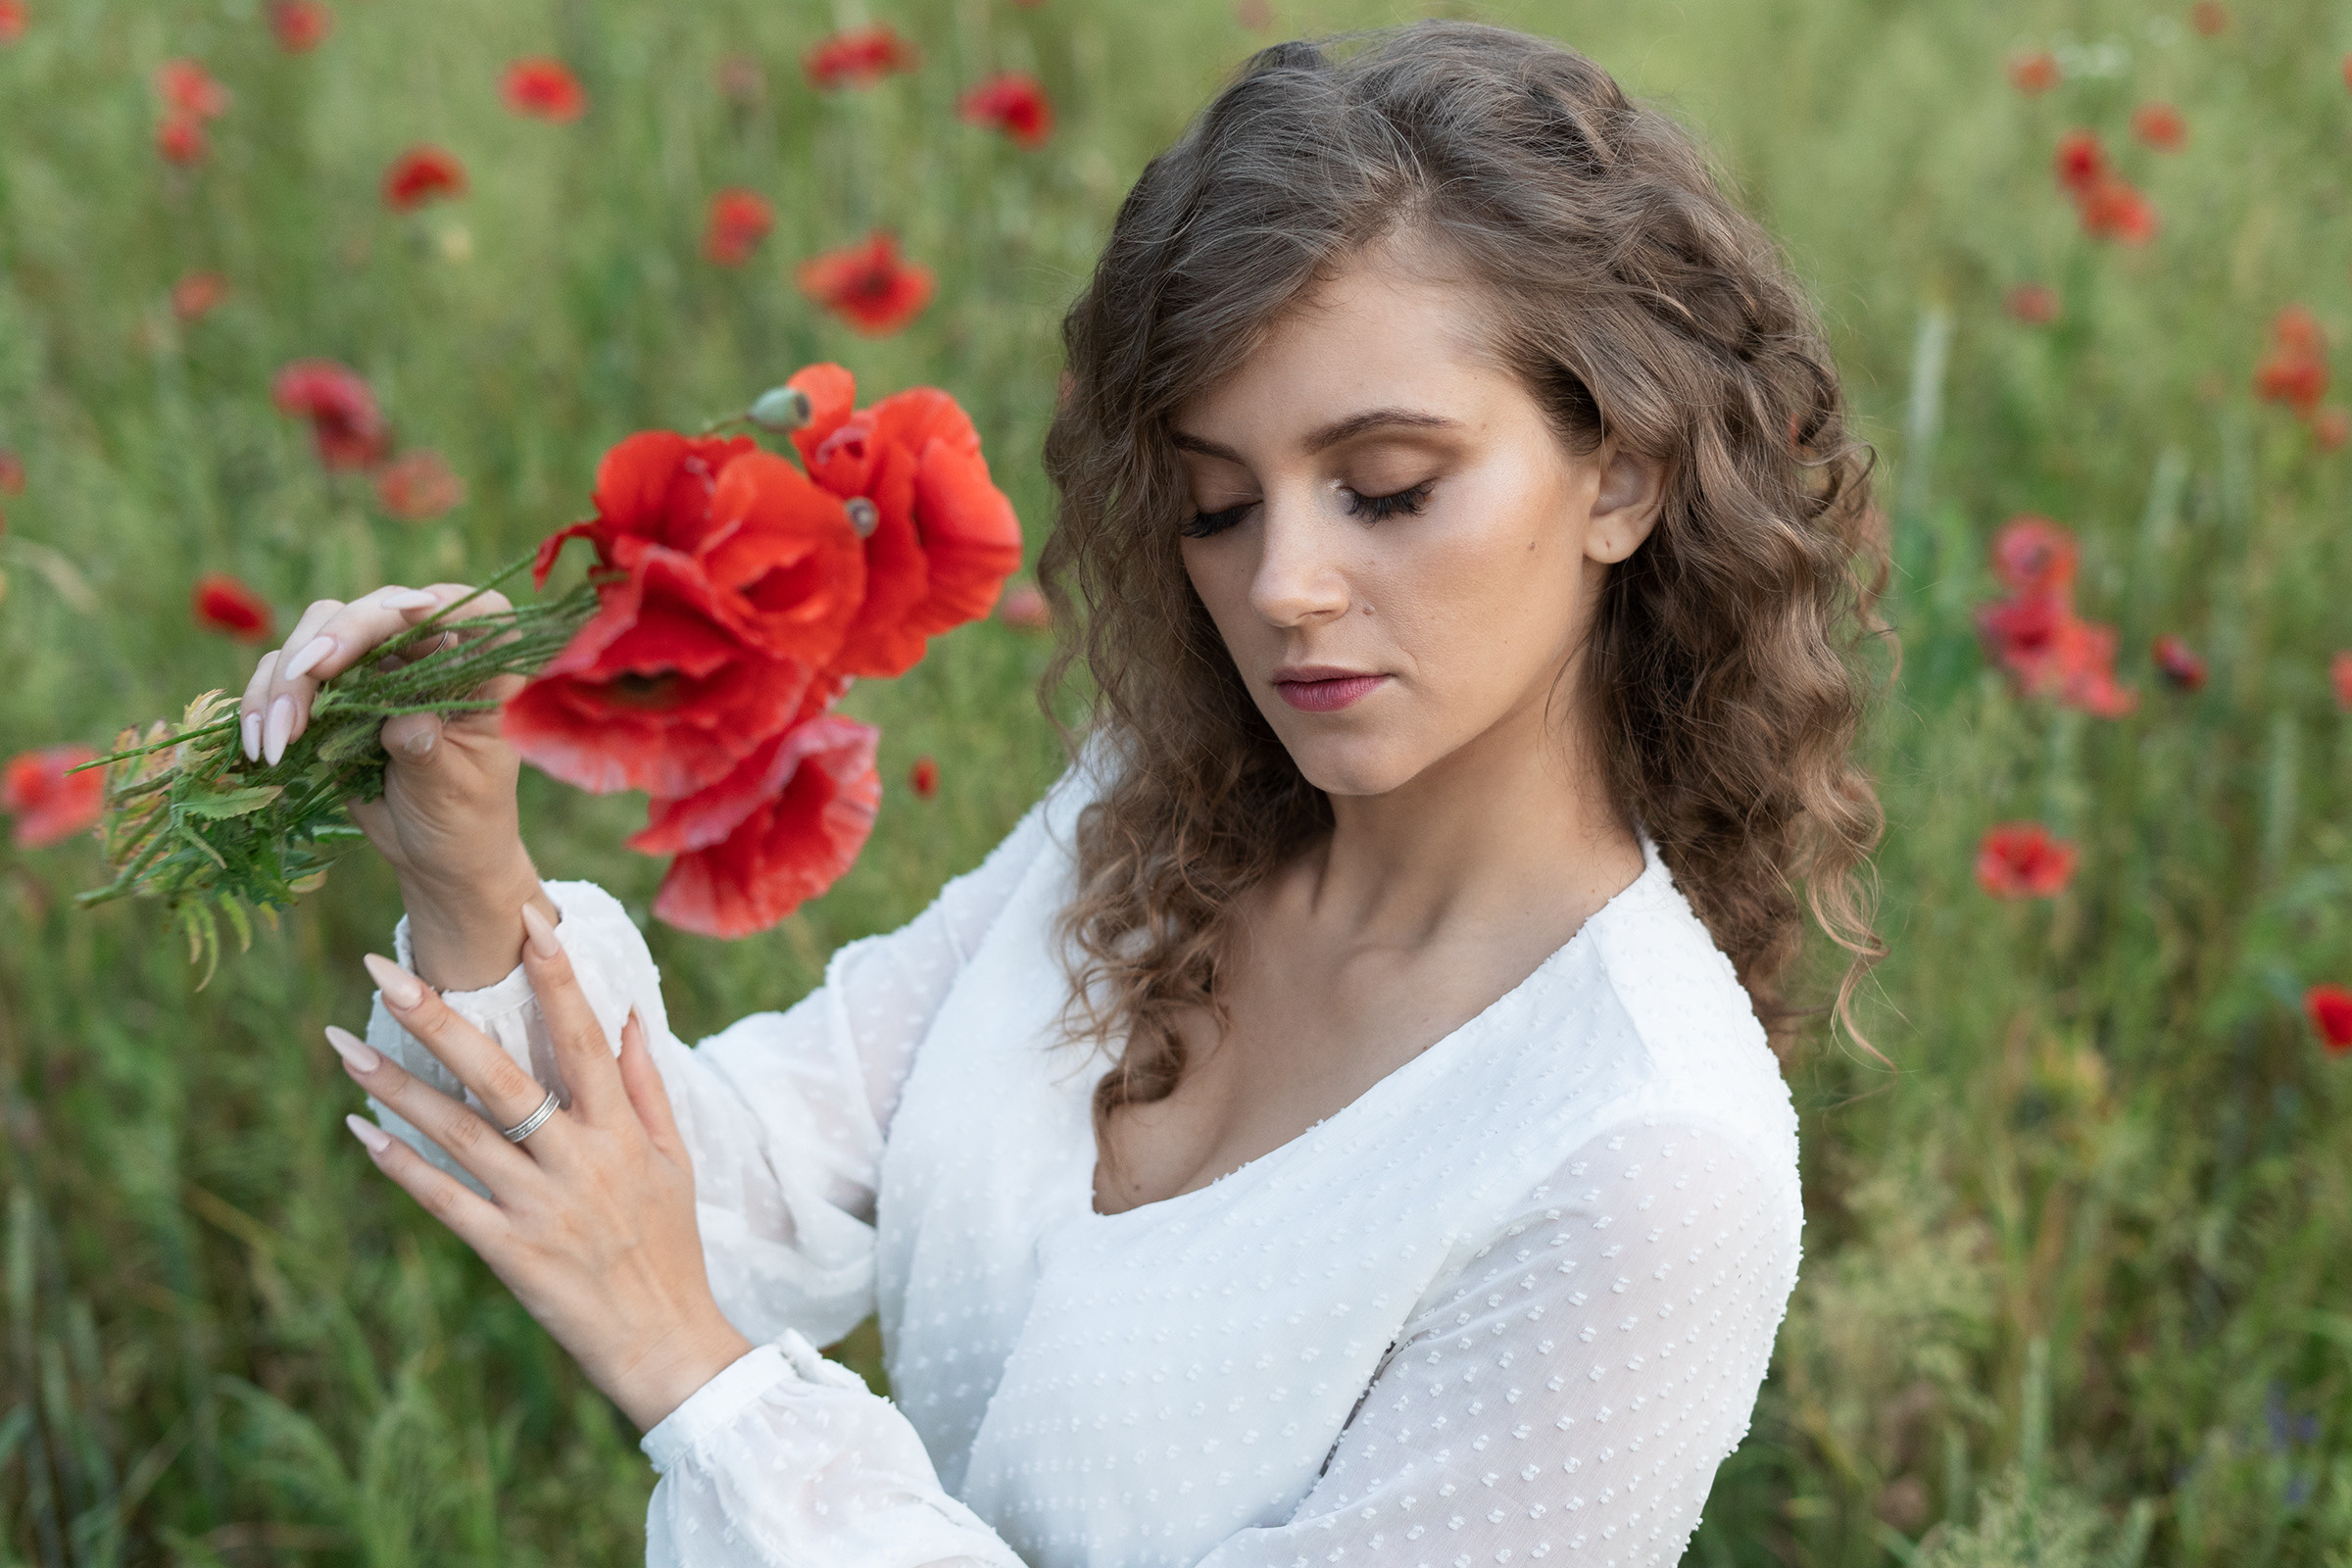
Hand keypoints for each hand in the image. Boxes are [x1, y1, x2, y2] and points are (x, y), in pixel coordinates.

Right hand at [238, 583, 554, 987]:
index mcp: (481, 673)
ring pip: (320, 631)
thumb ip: (430, 752)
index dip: (445, 601)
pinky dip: (263, 701)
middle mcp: (428, 655)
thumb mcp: (453, 791)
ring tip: (276, 740)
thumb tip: (405, 722)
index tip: (411, 612)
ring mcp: (376, 668)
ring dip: (288, 677)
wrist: (436, 855)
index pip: (477, 611)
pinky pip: (285, 672)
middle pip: (378, 608)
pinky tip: (259, 745)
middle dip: (338, 635)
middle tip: (309, 672)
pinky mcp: (331, 691)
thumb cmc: (463, 819)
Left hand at [327, 904, 750, 1432]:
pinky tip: (362, 1131)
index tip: (526, 917)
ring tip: (344, 1043)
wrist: (666, 1343)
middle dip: (439, 1017)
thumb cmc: (670, 1247)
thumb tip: (629, 1016)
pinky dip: (403, 1166)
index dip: (555, 975)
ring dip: (398, 1086)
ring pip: (460, 1133)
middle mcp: (579, 1159)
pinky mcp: (510, 1253)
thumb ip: (647, 1087)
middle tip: (383, 969)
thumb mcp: (675, 1161)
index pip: (582, 1036)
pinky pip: (447, 1201)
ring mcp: (541, 1206)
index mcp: (621, 1130)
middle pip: (500, 1075)